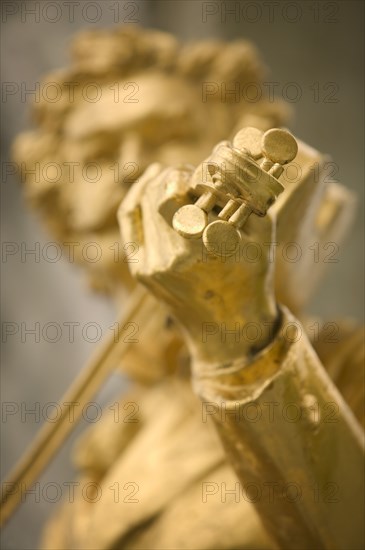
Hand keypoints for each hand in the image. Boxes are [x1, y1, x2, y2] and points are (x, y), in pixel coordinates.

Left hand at [118, 162, 278, 367]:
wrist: (227, 329)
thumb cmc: (251, 279)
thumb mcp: (260, 235)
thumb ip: (245, 192)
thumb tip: (224, 150)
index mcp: (201, 249)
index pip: (174, 191)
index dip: (187, 174)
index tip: (202, 171)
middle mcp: (169, 258)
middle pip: (156, 194)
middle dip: (175, 176)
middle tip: (191, 174)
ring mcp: (149, 266)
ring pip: (143, 204)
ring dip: (161, 184)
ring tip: (179, 181)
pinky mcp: (140, 269)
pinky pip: (130, 221)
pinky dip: (139, 195)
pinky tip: (152, 178)